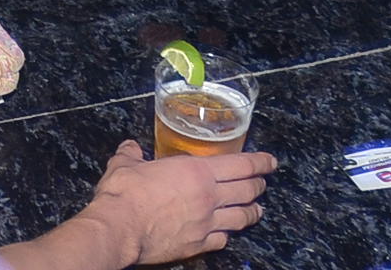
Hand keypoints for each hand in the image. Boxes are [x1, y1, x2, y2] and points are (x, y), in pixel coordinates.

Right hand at [84, 140, 273, 263]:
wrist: (121, 227)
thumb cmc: (125, 193)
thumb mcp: (124, 164)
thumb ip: (131, 154)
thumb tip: (130, 147)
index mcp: (196, 171)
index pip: (241, 165)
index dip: (260, 163)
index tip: (270, 162)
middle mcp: (209, 197)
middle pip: (247, 191)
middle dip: (258, 186)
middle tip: (262, 182)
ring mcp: (207, 223)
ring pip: (241, 218)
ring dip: (252, 212)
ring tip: (257, 210)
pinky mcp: (199, 244)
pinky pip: (223, 239)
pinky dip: (228, 234)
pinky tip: (226, 233)